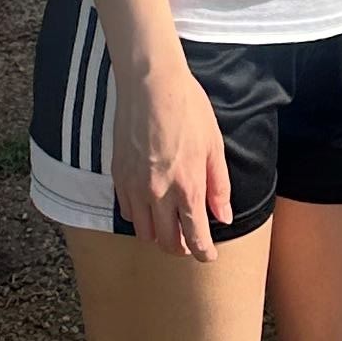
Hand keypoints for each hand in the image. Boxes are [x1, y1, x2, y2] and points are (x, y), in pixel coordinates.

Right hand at [115, 52, 236, 257]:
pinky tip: (150, 205)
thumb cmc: (188, 110)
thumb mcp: (214, 146)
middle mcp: (159, 194)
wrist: (151, 85)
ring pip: (144, 232)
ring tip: (169, 225)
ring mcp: (135, 187)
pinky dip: (140, 217)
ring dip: (159, 235)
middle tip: (190, 241)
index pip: (195, 238)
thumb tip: (223, 216)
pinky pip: (127, 212)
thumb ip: (218, 186)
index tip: (207, 255)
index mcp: (188, 188)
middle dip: (181, 248)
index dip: (203, 253)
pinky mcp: (118, 177)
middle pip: (167, 242)